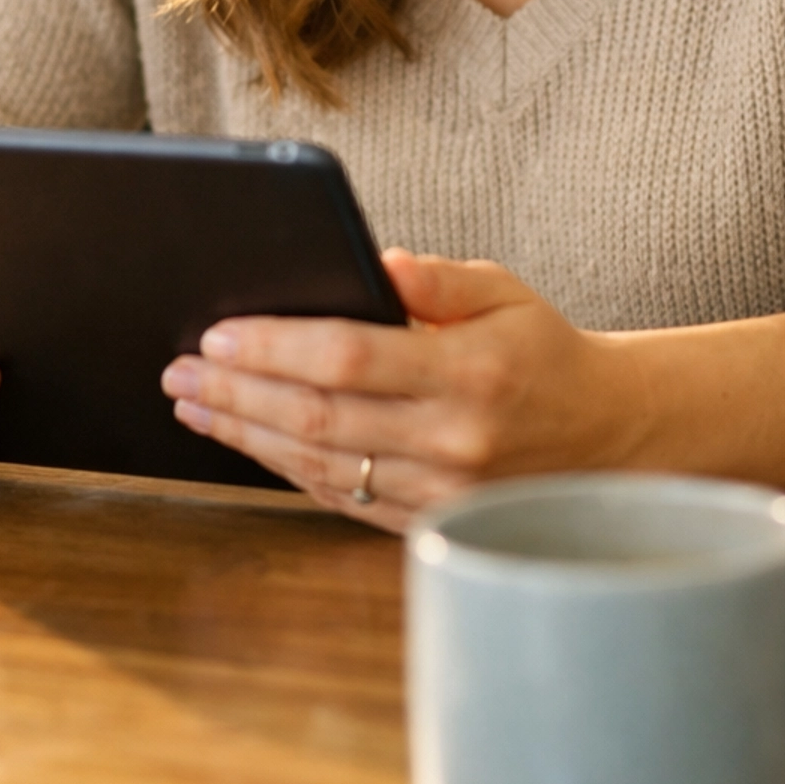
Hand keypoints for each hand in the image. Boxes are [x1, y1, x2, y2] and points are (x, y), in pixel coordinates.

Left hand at [160, 250, 633, 531]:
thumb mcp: (504, 292)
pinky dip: (287, 469)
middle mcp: (452, 439)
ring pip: (322, 465)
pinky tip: (247, 442)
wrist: (606, 435)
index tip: (217, 335)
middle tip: (178, 373)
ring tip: (193, 407)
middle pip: (321, 417)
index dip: (275, 349)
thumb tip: (378, 263)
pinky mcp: (430, 520)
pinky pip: (343, 498)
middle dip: (237, 394)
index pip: (351, 358)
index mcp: (470, 371)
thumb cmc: (542, 350)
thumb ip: (439, 279)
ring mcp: (440, 491)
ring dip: (247, 435)